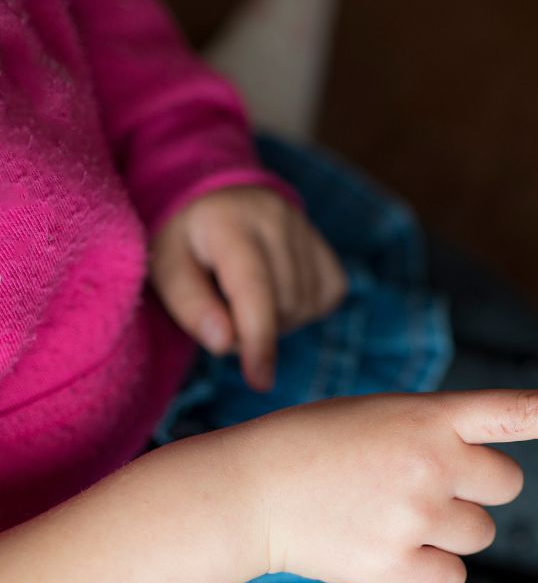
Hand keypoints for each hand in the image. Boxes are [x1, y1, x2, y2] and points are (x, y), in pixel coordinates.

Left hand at [150, 186, 347, 390]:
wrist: (217, 202)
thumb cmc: (185, 243)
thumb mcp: (165, 269)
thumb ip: (190, 306)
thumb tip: (224, 343)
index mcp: (229, 221)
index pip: (255, 289)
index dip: (259, 339)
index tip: (258, 380)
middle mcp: (276, 217)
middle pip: (282, 304)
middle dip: (255, 328)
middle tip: (225, 314)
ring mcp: (307, 230)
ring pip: (306, 305)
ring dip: (278, 320)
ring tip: (249, 301)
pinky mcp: (327, 248)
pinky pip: (328, 297)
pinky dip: (303, 309)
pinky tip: (277, 295)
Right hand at [224, 389, 537, 582]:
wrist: (248, 489)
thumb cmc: (315, 443)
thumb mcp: (383, 414)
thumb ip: (440, 430)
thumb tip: (489, 470)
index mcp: (430, 413)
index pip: (522, 412)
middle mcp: (432, 461)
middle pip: (508, 486)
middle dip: (477, 489)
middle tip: (422, 484)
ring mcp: (414, 515)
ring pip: (480, 534)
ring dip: (449, 529)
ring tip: (391, 514)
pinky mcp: (394, 565)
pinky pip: (451, 576)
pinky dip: (427, 570)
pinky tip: (385, 548)